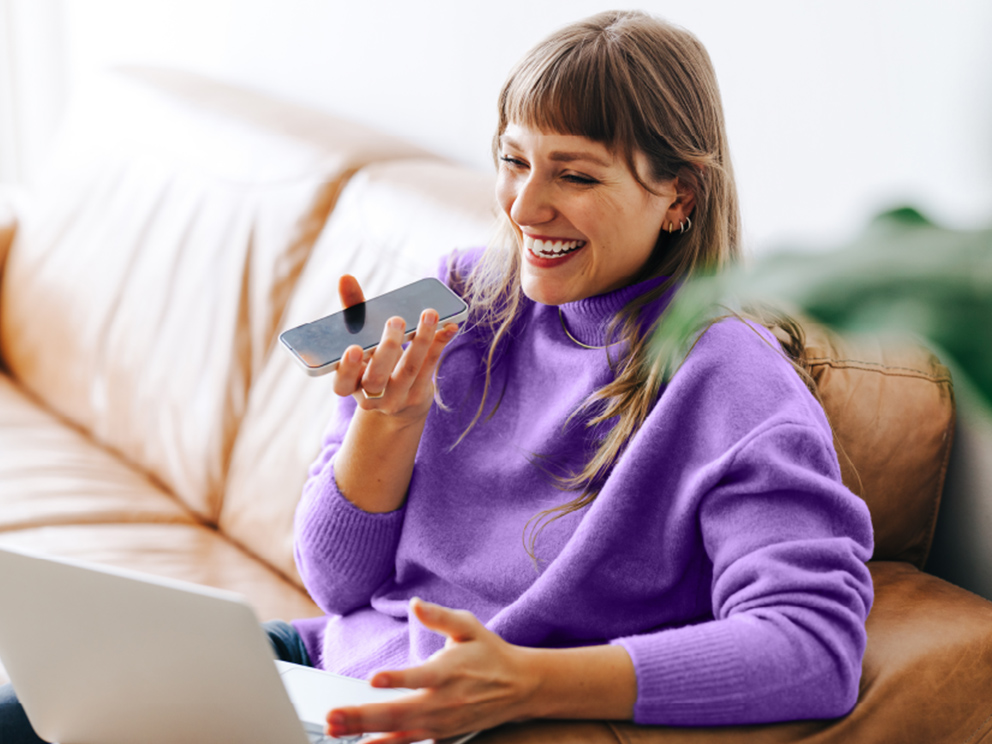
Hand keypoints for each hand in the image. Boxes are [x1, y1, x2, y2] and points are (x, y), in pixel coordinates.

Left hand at [325, 598, 537, 742]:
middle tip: (333, 716)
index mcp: (449, 671)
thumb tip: (416, 604)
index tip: (374, 678)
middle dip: (363, 716)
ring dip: (366, 732)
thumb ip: (440, 616)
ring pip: (399, 731)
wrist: (520, 687)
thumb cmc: (489, 653)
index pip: (420, 677)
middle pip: (400, 712)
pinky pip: (409, 743)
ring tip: (336, 730)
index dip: (397, 679)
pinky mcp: (441, 733)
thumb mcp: (469, 626)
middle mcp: (443, 701)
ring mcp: (441, 722)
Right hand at [332, 275, 457, 424]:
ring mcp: (397, 398)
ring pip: (409, 369)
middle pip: (377, 378)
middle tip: (396, 320)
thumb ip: (352, 311)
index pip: (341, 384)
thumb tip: (345, 278)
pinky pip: (430, 367)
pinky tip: (449, 326)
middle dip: (388, 348)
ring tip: (429, 314)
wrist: (398, 400)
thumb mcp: (360, 340)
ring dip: (421, 339)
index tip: (355, 348)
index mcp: (350, 385)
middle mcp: (371, 397)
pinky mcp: (419, 394)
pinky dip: (439, 344)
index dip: (347, 369)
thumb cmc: (373, 362)